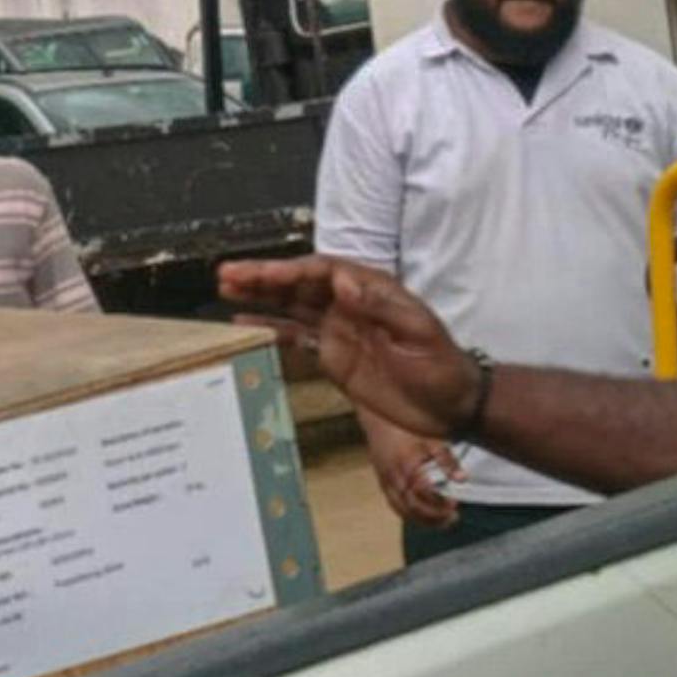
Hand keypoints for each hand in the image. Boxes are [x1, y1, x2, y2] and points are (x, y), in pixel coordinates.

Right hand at [217, 254, 476, 436]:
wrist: (451, 405)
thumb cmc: (441, 364)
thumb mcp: (417, 331)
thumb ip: (380, 306)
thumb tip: (342, 282)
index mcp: (370, 290)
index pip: (322, 272)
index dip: (290, 271)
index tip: (262, 274)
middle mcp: (348, 305)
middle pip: (299, 285)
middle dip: (263, 278)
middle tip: (226, 273)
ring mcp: (338, 330)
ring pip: (291, 307)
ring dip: (260, 297)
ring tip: (225, 289)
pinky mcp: (333, 358)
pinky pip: (296, 339)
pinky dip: (271, 330)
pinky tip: (246, 324)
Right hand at [364, 419, 459, 526]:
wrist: (379, 419)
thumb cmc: (407, 427)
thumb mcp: (431, 438)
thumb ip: (447, 459)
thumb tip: (463, 479)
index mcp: (407, 465)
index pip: (424, 493)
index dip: (439, 502)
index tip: (455, 503)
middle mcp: (394, 477)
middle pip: (413, 507)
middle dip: (434, 516)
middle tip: (453, 517)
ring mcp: (386, 482)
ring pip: (403, 510)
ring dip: (424, 520)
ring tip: (443, 522)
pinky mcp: (382, 484)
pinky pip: (395, 506)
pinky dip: (410, 515)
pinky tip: (424, 516)